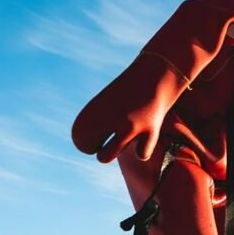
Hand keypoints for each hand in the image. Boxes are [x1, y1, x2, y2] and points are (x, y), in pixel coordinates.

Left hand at [72, 53, 187, 162]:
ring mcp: (129, 126)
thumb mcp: (105, 105)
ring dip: (109, 154)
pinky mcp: (150, 132)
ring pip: (105, 157)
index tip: (96, 135)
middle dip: (94, 149)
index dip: (85, 141)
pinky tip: (144, 140)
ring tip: (117, 144)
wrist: (155, 76)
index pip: (78, 138)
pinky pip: (140, 155)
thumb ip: (96, 126)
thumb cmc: (127, 94)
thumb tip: (102, 156)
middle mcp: (108, 117)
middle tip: (102, 143)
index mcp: (95, 107)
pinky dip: (143, 151)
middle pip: (87, 148)